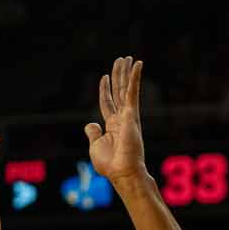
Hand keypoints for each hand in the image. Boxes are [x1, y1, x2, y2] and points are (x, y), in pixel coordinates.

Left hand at [83, 56, 148, 183]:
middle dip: (119, 76)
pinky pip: (132, 92)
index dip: (105, 90)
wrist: (122, 172)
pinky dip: (135, 78)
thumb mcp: (96, 146)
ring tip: (128, 57)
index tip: (105, 77)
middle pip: (119, 92)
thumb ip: (93, 133)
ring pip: (126, 88)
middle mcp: (122, 118)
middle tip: (122, 60)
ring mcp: (128, 115)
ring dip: (127, 72)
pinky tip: (137, 64)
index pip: (108, 103)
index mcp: (112, 126)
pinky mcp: (132, 114)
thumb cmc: (110, 164)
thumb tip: (90, 124)